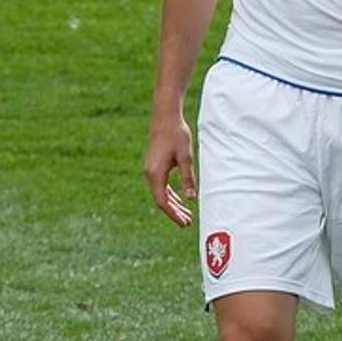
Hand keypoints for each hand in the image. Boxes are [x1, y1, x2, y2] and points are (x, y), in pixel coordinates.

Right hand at [143, 112, 196, 226]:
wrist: (164, 117)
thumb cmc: (176, 135)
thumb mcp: (185, 157)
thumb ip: (187, 178)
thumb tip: (191, 198)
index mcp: (155, 174)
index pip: (163, 202)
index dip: (174, 214)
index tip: (185, 223)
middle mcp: (150, 174)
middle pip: (161, 200)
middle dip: (174, 213)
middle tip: (188, 223)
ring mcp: (150, 170)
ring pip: (161, 194)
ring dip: (173, 204)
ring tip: (186, 214)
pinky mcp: (154, 165)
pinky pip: (161, 186)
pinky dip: (170, 194)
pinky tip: (179, 199)